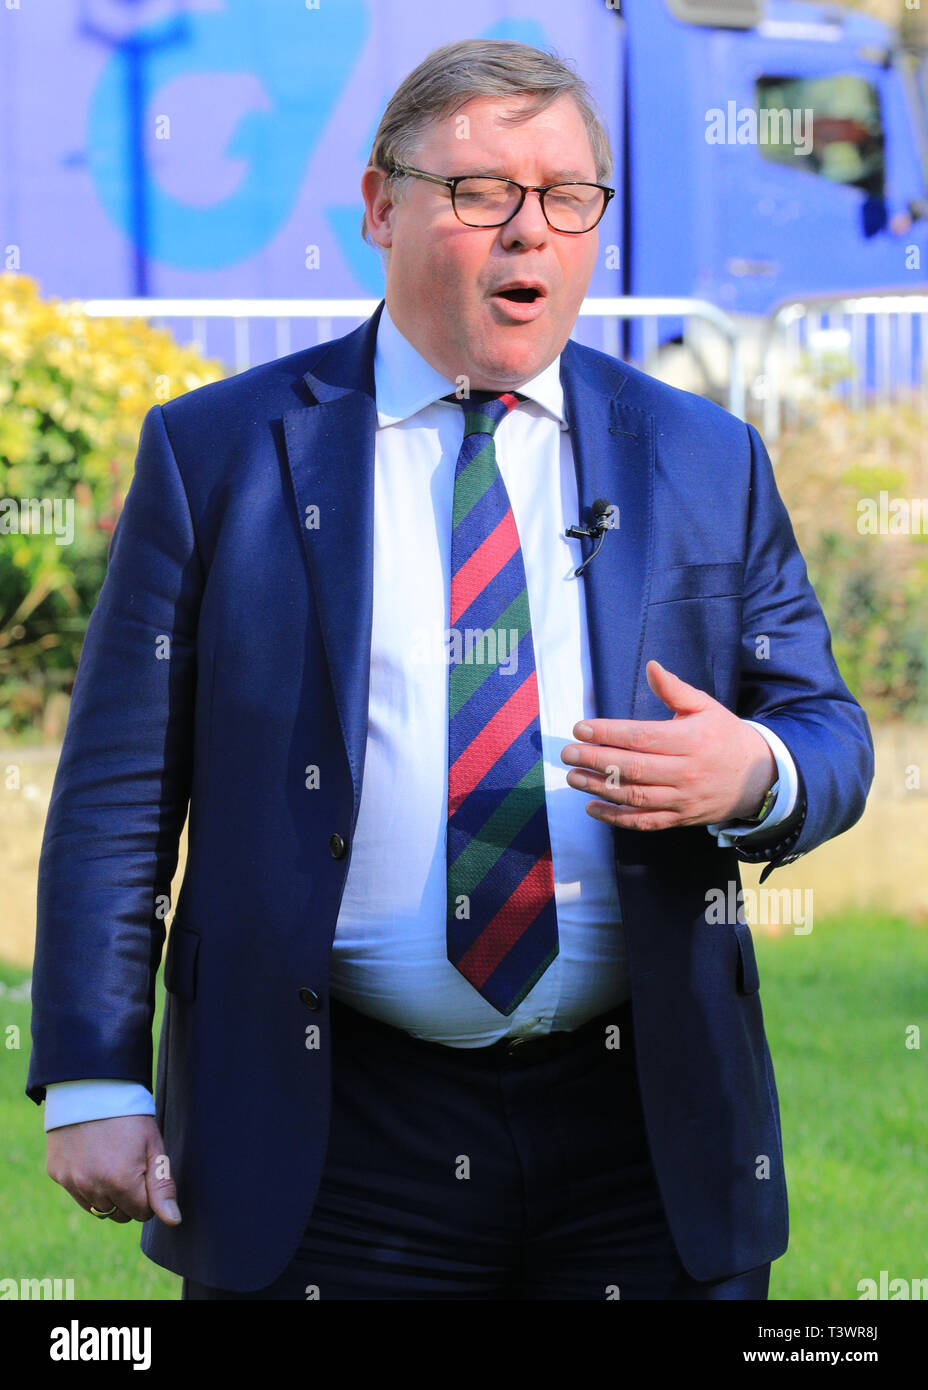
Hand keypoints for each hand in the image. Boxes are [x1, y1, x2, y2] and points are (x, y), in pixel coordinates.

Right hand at [46, 1115, 181, 1225]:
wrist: (90, 1086)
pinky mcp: (56, 1174)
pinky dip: (87, 1183)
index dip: (149, 1195)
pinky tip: (92, 1157)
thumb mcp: (153, 1145)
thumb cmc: (129, 1115)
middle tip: (130, 1164)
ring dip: (107, 1194)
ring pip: (97, 1208)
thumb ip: (162, 1186)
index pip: (142, 1213)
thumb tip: (173, 1221)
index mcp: (121, 1182)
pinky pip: (77, 1193)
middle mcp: (92, 1187)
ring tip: (111, 1161)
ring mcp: (71, 1182)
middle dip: (129, 1198)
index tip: (147, 1171)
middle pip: (118, 1215)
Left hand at [561, 659, 775, 830]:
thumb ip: (675, 689)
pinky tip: (592, 808)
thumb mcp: (706, 707)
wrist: (761, 777)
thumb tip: (651, 666)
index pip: (641, 737)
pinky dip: (616, 819)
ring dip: (599, 788)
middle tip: (567, 753)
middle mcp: (685, 771)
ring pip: (634, 796)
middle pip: (632, 768)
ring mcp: (682, 798)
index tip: (580, 728)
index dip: (608, 733)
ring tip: (573, 777)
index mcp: (690, 739)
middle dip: (595, 760)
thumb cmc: (725, 736)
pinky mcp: (680, 818)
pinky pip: (644, 822)